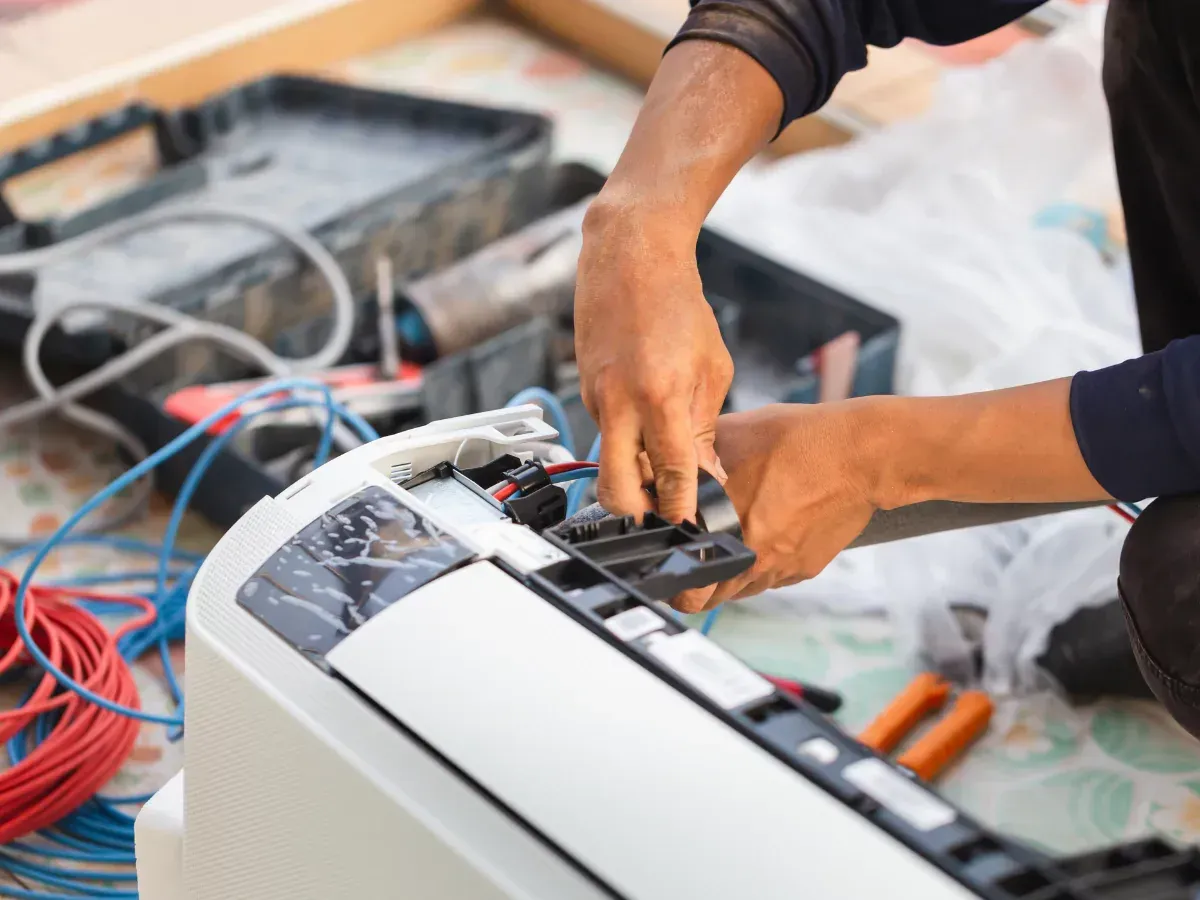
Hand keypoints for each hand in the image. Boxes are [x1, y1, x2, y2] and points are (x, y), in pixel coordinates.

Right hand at [575, 200, 733, 522]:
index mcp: (660, 396)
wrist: (629, 257)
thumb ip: (705, 426)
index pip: (670, 474)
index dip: (681, 510)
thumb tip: (706, 475)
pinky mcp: (584, 392)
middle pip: (615, 490)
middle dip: (636, 517)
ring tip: (662, 474)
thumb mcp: (712, 367)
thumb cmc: (677, 304)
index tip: (691, 532)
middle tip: (662, 521)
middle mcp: (619, 403)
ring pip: (608, 463)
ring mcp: (595, 399)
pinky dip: (625, 443)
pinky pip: (605, 434)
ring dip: (632, 477)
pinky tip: (646, 428)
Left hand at [672, 402, 878, 612]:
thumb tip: (663, 459)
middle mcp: (751, 557)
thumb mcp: (732, 435)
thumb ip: (694, 456)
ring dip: (729, 576)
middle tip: (693, 561)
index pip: (686, 581)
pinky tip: (764, 535)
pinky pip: (772, 578)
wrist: (860, 455)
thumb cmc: (800, 441)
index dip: (673, 576)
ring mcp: (779, 568)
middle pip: (710, 597)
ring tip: (728, 545)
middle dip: (698, 584)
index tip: (670, 568)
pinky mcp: (804, 569)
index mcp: (724, 528)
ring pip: (741, 590)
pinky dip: (761, 565)